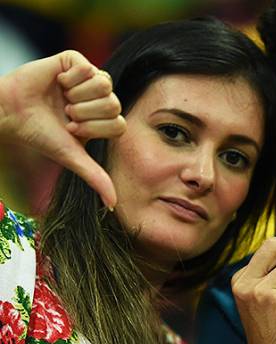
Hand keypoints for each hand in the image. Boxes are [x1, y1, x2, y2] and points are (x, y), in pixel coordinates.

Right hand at [0, 50, 125, 206]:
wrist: (10, 112)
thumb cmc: (40, 134)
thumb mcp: (71, 156)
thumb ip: (95, 177)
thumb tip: (113, 206)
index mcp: (103, 119)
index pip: (119, 123)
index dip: (94, 129)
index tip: (72, 129)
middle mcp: (100, 98)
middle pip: (114, 104)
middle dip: (85, 113)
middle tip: (65, 113)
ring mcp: (89, 78)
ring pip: (104, 85)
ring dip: (78, 96)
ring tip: (62, 99)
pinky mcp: (75, 61)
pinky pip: (88, 67)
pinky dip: (70, 79)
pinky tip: (58, 82)